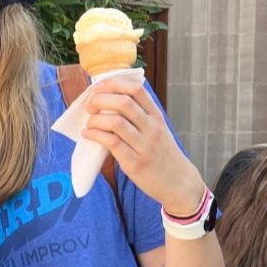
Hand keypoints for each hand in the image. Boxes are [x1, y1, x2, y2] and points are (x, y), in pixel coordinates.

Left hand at [82, 77, 204, 214]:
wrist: (178, 183)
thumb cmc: (162, 154)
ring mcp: (144, 146)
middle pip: (123, 102)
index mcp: (156, 116)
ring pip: (115, 122)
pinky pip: (111, 143)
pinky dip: (94, 135)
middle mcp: (152, 128)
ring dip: (95, 119)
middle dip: (100, 100)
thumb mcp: (157, 129)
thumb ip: (139, 115)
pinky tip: (87, 135)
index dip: (113, 83)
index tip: (98, 87)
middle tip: (90, 107)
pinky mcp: (135, 163)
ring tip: (89, 124)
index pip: (136, 89)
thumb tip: (108, 99)